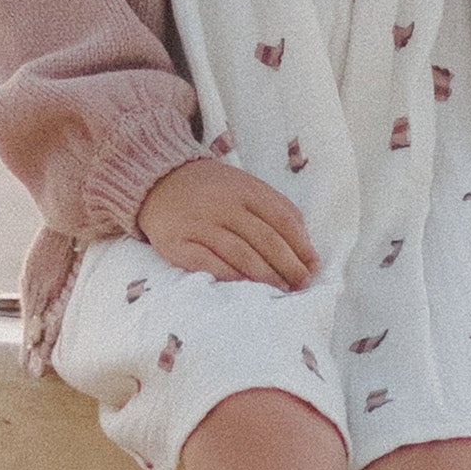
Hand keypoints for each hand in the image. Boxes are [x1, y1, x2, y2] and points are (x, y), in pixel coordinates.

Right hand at [137, 157, 321, 289]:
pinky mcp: (176, 244)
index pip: (283, 219)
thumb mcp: (245, 185)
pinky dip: (230, 276)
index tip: (313, 266)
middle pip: (266, 240)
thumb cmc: (211, 188)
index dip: (302, 246)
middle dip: (289, 266)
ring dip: (266, 276)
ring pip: (241, 254)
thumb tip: (305, 245)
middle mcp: (223, 205)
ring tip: (282, 289)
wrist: (157, 180)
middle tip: (302, 284)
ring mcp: (199, 224)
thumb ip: (275, 207)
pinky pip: (208, 264)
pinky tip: (246, 287)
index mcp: (246, 189)